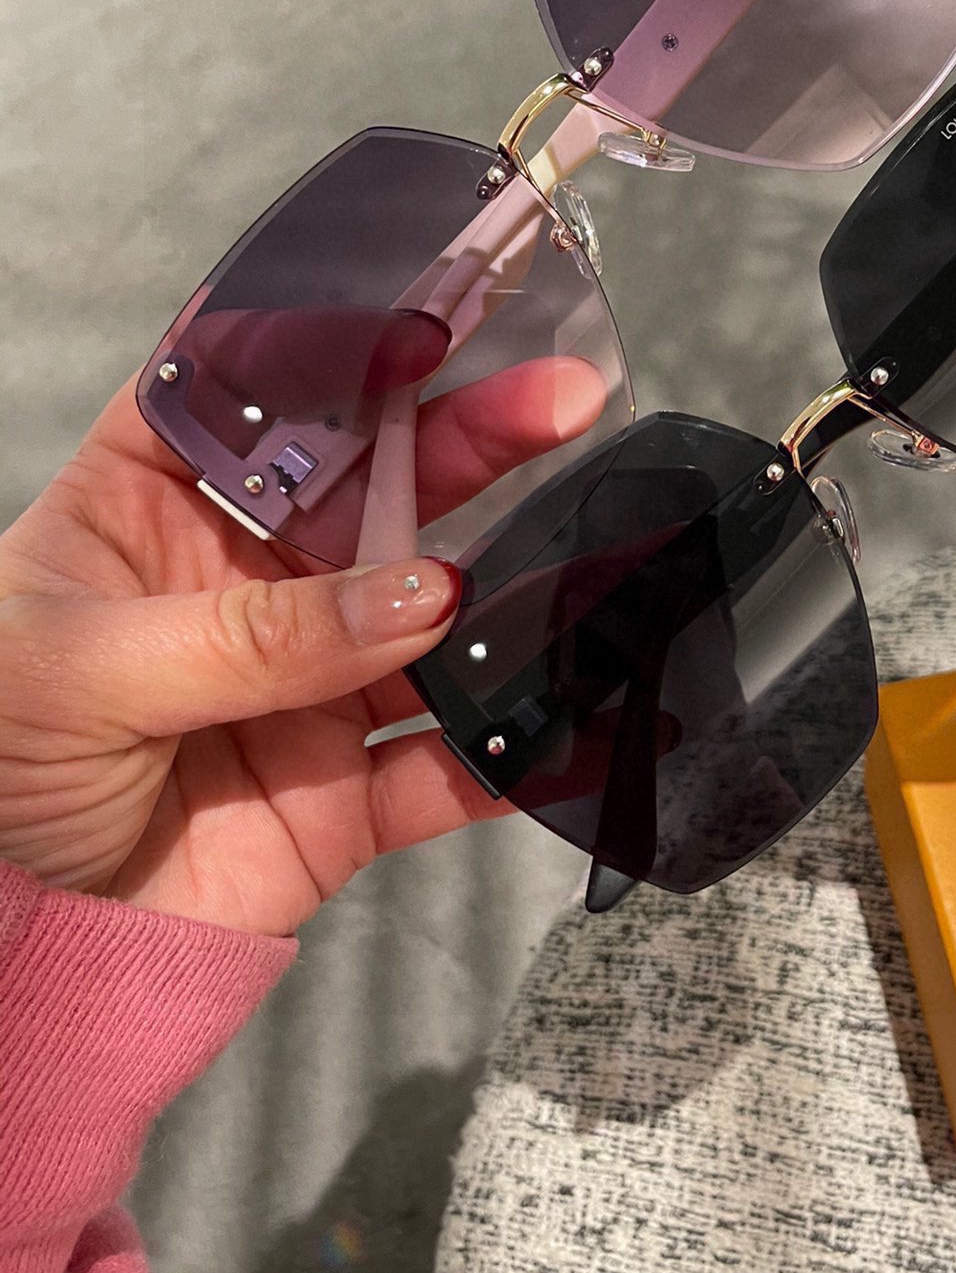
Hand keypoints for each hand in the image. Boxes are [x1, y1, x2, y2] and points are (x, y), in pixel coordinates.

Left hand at [0, 360, 603, 936]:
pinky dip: (513, 754)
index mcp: (149, 512)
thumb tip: (421, 595)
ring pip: (430, 625)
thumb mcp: (82, 670)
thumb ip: (255, 635)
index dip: (334, 350)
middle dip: (468, 438)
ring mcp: (305, 688)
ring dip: (510, 595)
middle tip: (561, 399)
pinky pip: (447, 772)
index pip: (248, 399)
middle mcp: (243, 584)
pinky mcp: (344, 797)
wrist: (7, 948)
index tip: (423, 324)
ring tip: (579, 560)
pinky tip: (569, 717)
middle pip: (372, 490)